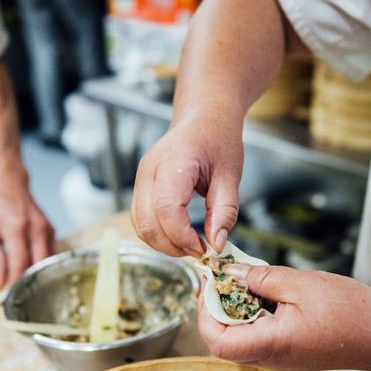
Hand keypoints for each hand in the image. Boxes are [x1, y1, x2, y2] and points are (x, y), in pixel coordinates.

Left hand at [0, 164, 54, 288]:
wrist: (8, 182)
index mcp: (16, 229)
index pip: (20, 263)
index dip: (15, 282)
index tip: (7, 293)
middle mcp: (35, 229)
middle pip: (39, 265)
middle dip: (29, 282)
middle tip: (18, 292)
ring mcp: (47, 229)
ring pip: (47, 261)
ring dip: (37, 274)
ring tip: (25, 283)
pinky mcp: (51, 229)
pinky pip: (49, 252)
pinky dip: (41, 263)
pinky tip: (32, 267)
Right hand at [131, 116, 242, 256]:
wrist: (203, 119)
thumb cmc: (218, 141)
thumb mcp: (231, 176)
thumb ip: (224, 212)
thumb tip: (217, 245)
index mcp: (173, 162)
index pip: (167, 208)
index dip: (183, 236)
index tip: (204, 248)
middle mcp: (149, 171)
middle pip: (147, 222)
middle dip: (172, 245)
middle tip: (200, 251)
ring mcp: (141, 179)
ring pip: (140, 225)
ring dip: (163, 243)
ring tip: (191, 244)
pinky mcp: (141, 188)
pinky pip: (141, 220)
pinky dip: (158, 234)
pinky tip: (180, 236)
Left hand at [198, 264, 370, 370]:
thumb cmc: (351, 312)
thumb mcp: (301, 284)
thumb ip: (261, 279)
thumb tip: (231, 273)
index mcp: (271, 344)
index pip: (217, 341)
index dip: (204, 313)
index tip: (210, 285)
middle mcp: (271, 359)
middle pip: (224, 343)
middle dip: (216, 310)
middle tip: (223, 280)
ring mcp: (280, 359)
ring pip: (240, 340)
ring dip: (234, 312)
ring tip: (245, 282)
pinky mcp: (290, 353)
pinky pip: (259, 338)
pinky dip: (253, 316)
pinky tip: (265, 293)